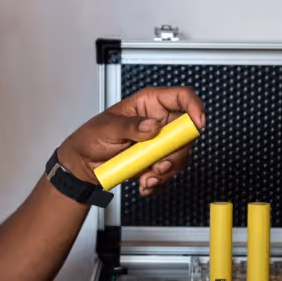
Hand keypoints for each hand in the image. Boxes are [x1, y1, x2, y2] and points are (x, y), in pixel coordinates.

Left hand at [57, 86, 205, 196]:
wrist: (83, 164)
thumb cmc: (90, 137)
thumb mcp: (106, 128)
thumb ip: (130, 126)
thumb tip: (153, 126)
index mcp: (149, 103)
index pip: (182, 97)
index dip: (195, 106)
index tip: (198, 123)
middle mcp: (159, 121)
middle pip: (186, 132)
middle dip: (177, 152)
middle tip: (159, 164)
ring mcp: (159, 143)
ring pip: (180, 156)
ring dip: (166, 170)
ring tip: (147, 177)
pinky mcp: (155, 161)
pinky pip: (168, 172)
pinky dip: (158, 181)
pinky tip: (144, 183)